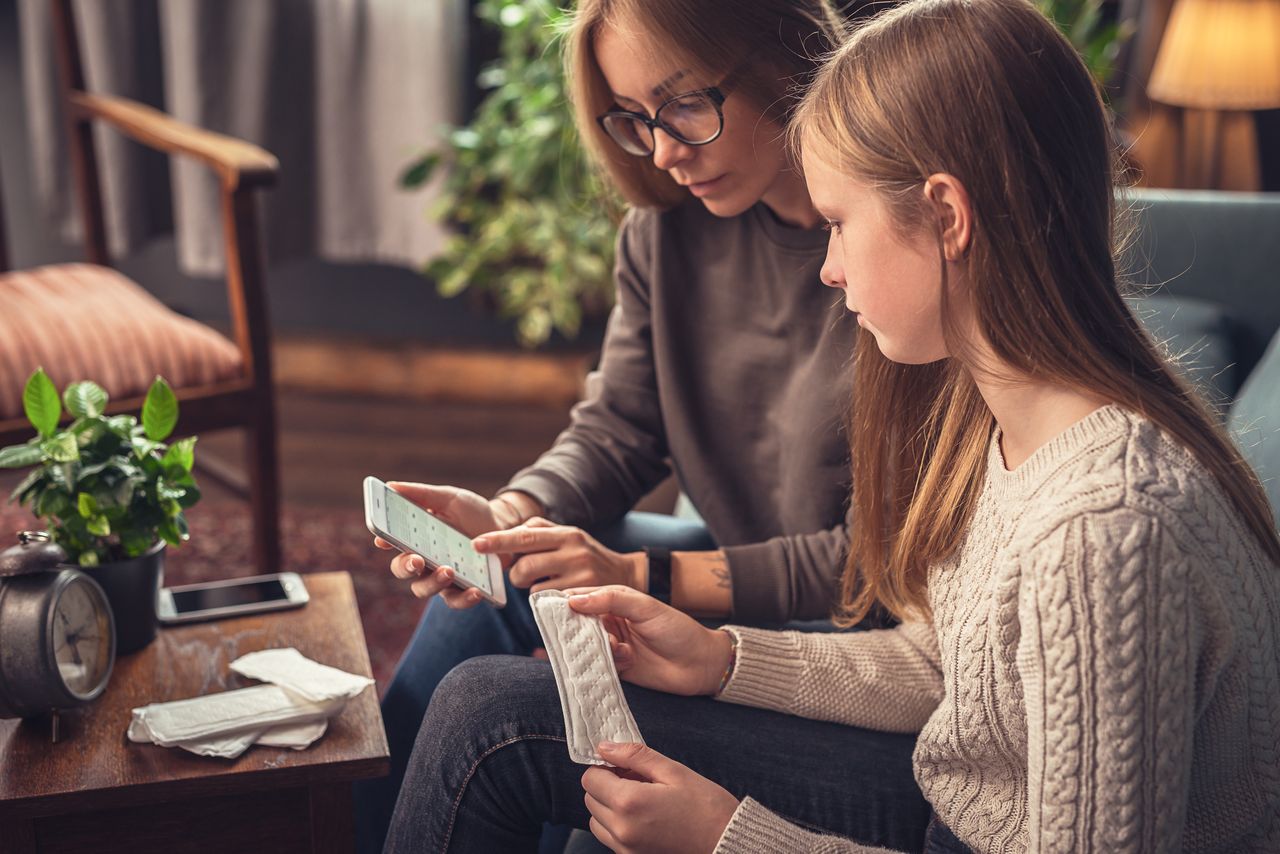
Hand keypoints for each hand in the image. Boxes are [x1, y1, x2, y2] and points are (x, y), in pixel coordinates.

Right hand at [374, 482, 499, 607]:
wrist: (503, 527)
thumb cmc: (470, 511)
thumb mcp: (450, 498)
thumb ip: (422, 494)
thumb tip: (391, 486)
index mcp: (415, 536)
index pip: (391, 541)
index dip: (384, 541)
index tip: (383, 539)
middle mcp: (423, 558)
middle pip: (402, 569)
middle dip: (406, 567)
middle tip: (417, 560)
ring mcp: (440, 576)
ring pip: (423, 589)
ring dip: (433, 583)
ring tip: (449, 571)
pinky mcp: (461, 589)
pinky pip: (455, 600)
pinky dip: (464, 599)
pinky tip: (475, 591)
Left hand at [472, 519, 645, 593]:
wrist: (628, 576)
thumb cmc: (588, 555)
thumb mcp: (570, 536)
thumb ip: (540, 531)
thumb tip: (508, 535)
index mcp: (567, 533)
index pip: (526, 536)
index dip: (499, 541)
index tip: (476, 543)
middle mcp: (574, 551)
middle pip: (524, 565)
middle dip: (515, 573)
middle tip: (522, 574)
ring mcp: (580, 575)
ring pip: (532, 587)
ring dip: (529, 588)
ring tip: (544, 583)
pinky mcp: (583, 596)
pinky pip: (546, 601)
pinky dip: (544, 599)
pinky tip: (557, 593)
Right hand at [566, 585, 732, 695]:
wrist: (699, 665)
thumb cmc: (677, 630)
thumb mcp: (646, 607)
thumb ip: (611, 599)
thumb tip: (574, 600)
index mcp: (615, 600)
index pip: (582, 598)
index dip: (566, 602)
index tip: (549, 609)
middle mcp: (609, 622)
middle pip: (578, 624)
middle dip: (580, 630)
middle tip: (594, 633)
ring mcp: (611, 646)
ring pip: (586, 647)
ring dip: (598, 648)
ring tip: (620, 649)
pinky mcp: (615, 668)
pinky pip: (596, 666)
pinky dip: (607, 664)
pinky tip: (628, 661)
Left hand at [583, 741, 738, 853]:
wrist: (727, 841)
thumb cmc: (706, 807)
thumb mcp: (673, 771)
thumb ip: (634, 756)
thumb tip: (605, 747)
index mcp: (629, 803)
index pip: (590, 779)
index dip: (605, 766)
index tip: (624, 765)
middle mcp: (621, 829)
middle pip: (591, 799)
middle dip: (607, 785)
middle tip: (637, 780)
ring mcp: (625, 848)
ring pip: (597, 821)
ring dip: (609, 806)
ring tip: (641, 799)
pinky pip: (610, 838)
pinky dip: (618, 825)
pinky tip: (645, 816)